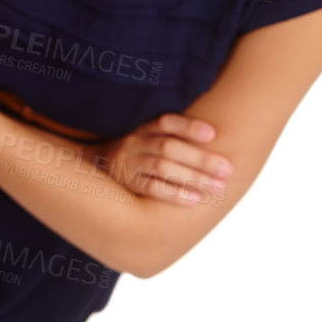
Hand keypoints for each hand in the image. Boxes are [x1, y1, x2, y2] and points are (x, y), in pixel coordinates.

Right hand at [98, 114, 231, 205]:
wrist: (94, 168)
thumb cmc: (135, 154)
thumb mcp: (146, 138)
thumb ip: (172, 137)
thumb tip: (216, 137)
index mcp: (143, 128)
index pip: (166, 122)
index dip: (188, 127)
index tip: (213, 134)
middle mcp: (135, 143)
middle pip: (169, 147)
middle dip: (201, 159)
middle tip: (227, 169)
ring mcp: (129, 163)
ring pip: (162, 168)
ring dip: (193, 178)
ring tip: (217, 187)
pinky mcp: (126, 184)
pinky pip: (151, 188)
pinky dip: (174, 194)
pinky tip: (194, 200)